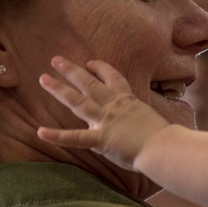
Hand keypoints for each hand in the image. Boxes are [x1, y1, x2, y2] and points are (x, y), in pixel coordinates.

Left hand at [37, 56, 169, 168]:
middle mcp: (114, 106)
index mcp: (128, 101)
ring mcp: (106, 121)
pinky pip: (76, 137)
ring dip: (59, 89)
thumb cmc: (167, 137)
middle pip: (90, 84)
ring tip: (43, 78)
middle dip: (72, 71)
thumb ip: (141, 118)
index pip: (114, 79)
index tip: (90, 62)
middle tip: (56, 60)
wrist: (165, 147)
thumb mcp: (152, 119)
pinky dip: (57, 136)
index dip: (101, 69)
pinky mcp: (101, 139)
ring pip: (78, 101)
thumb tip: (142, 125)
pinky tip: (40, 132)